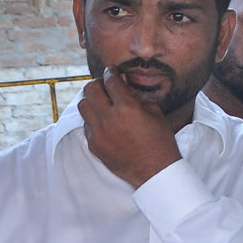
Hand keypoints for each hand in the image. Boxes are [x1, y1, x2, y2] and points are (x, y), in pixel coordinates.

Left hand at [78, 68, 181, 187]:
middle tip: (104, 85)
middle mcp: (109, 118)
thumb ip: (136, 98)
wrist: (155, 171)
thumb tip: (123, 88)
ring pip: (83, 106)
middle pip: (91, 89)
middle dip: (98, 83)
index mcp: (127, 108)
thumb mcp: (155, 113)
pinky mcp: (93, 145)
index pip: (111, 81)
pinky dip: (93, 119)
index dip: (111, 73)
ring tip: (100, 102)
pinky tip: (104, 122)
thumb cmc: (160, 142)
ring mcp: (98, 133)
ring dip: (91, 100)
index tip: (111, 71)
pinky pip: (86, 125)